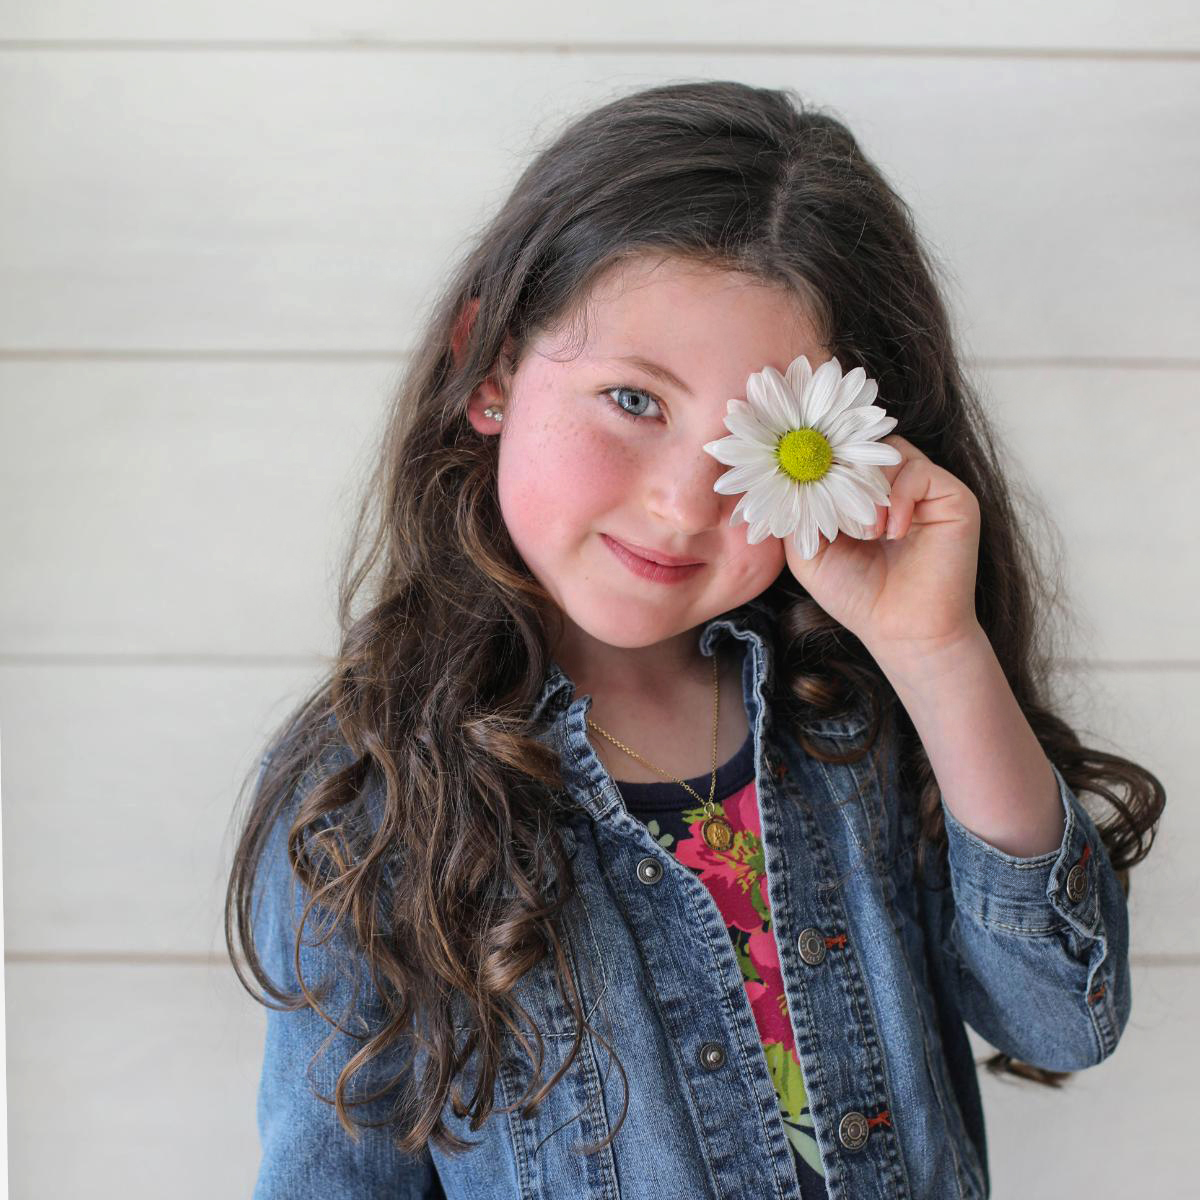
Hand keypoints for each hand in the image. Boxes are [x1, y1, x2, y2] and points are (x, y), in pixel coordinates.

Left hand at [780, 434, 982, 659]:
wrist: (903, 630)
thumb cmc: (857, 596)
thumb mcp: (807, 552)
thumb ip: (796, 512)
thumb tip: (786, 475)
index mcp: (861, 495)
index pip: (841, 454)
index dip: (822, 461)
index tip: (804, 475)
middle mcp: (894, 487)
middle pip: (864, 447)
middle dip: (843, 475)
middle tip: (836, 512)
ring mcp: (925, 491)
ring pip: (890, 452)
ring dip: (869, 490)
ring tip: (865, 532)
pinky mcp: (953, 497)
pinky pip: (919, 470)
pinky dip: (897, 498)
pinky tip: (890, 532)